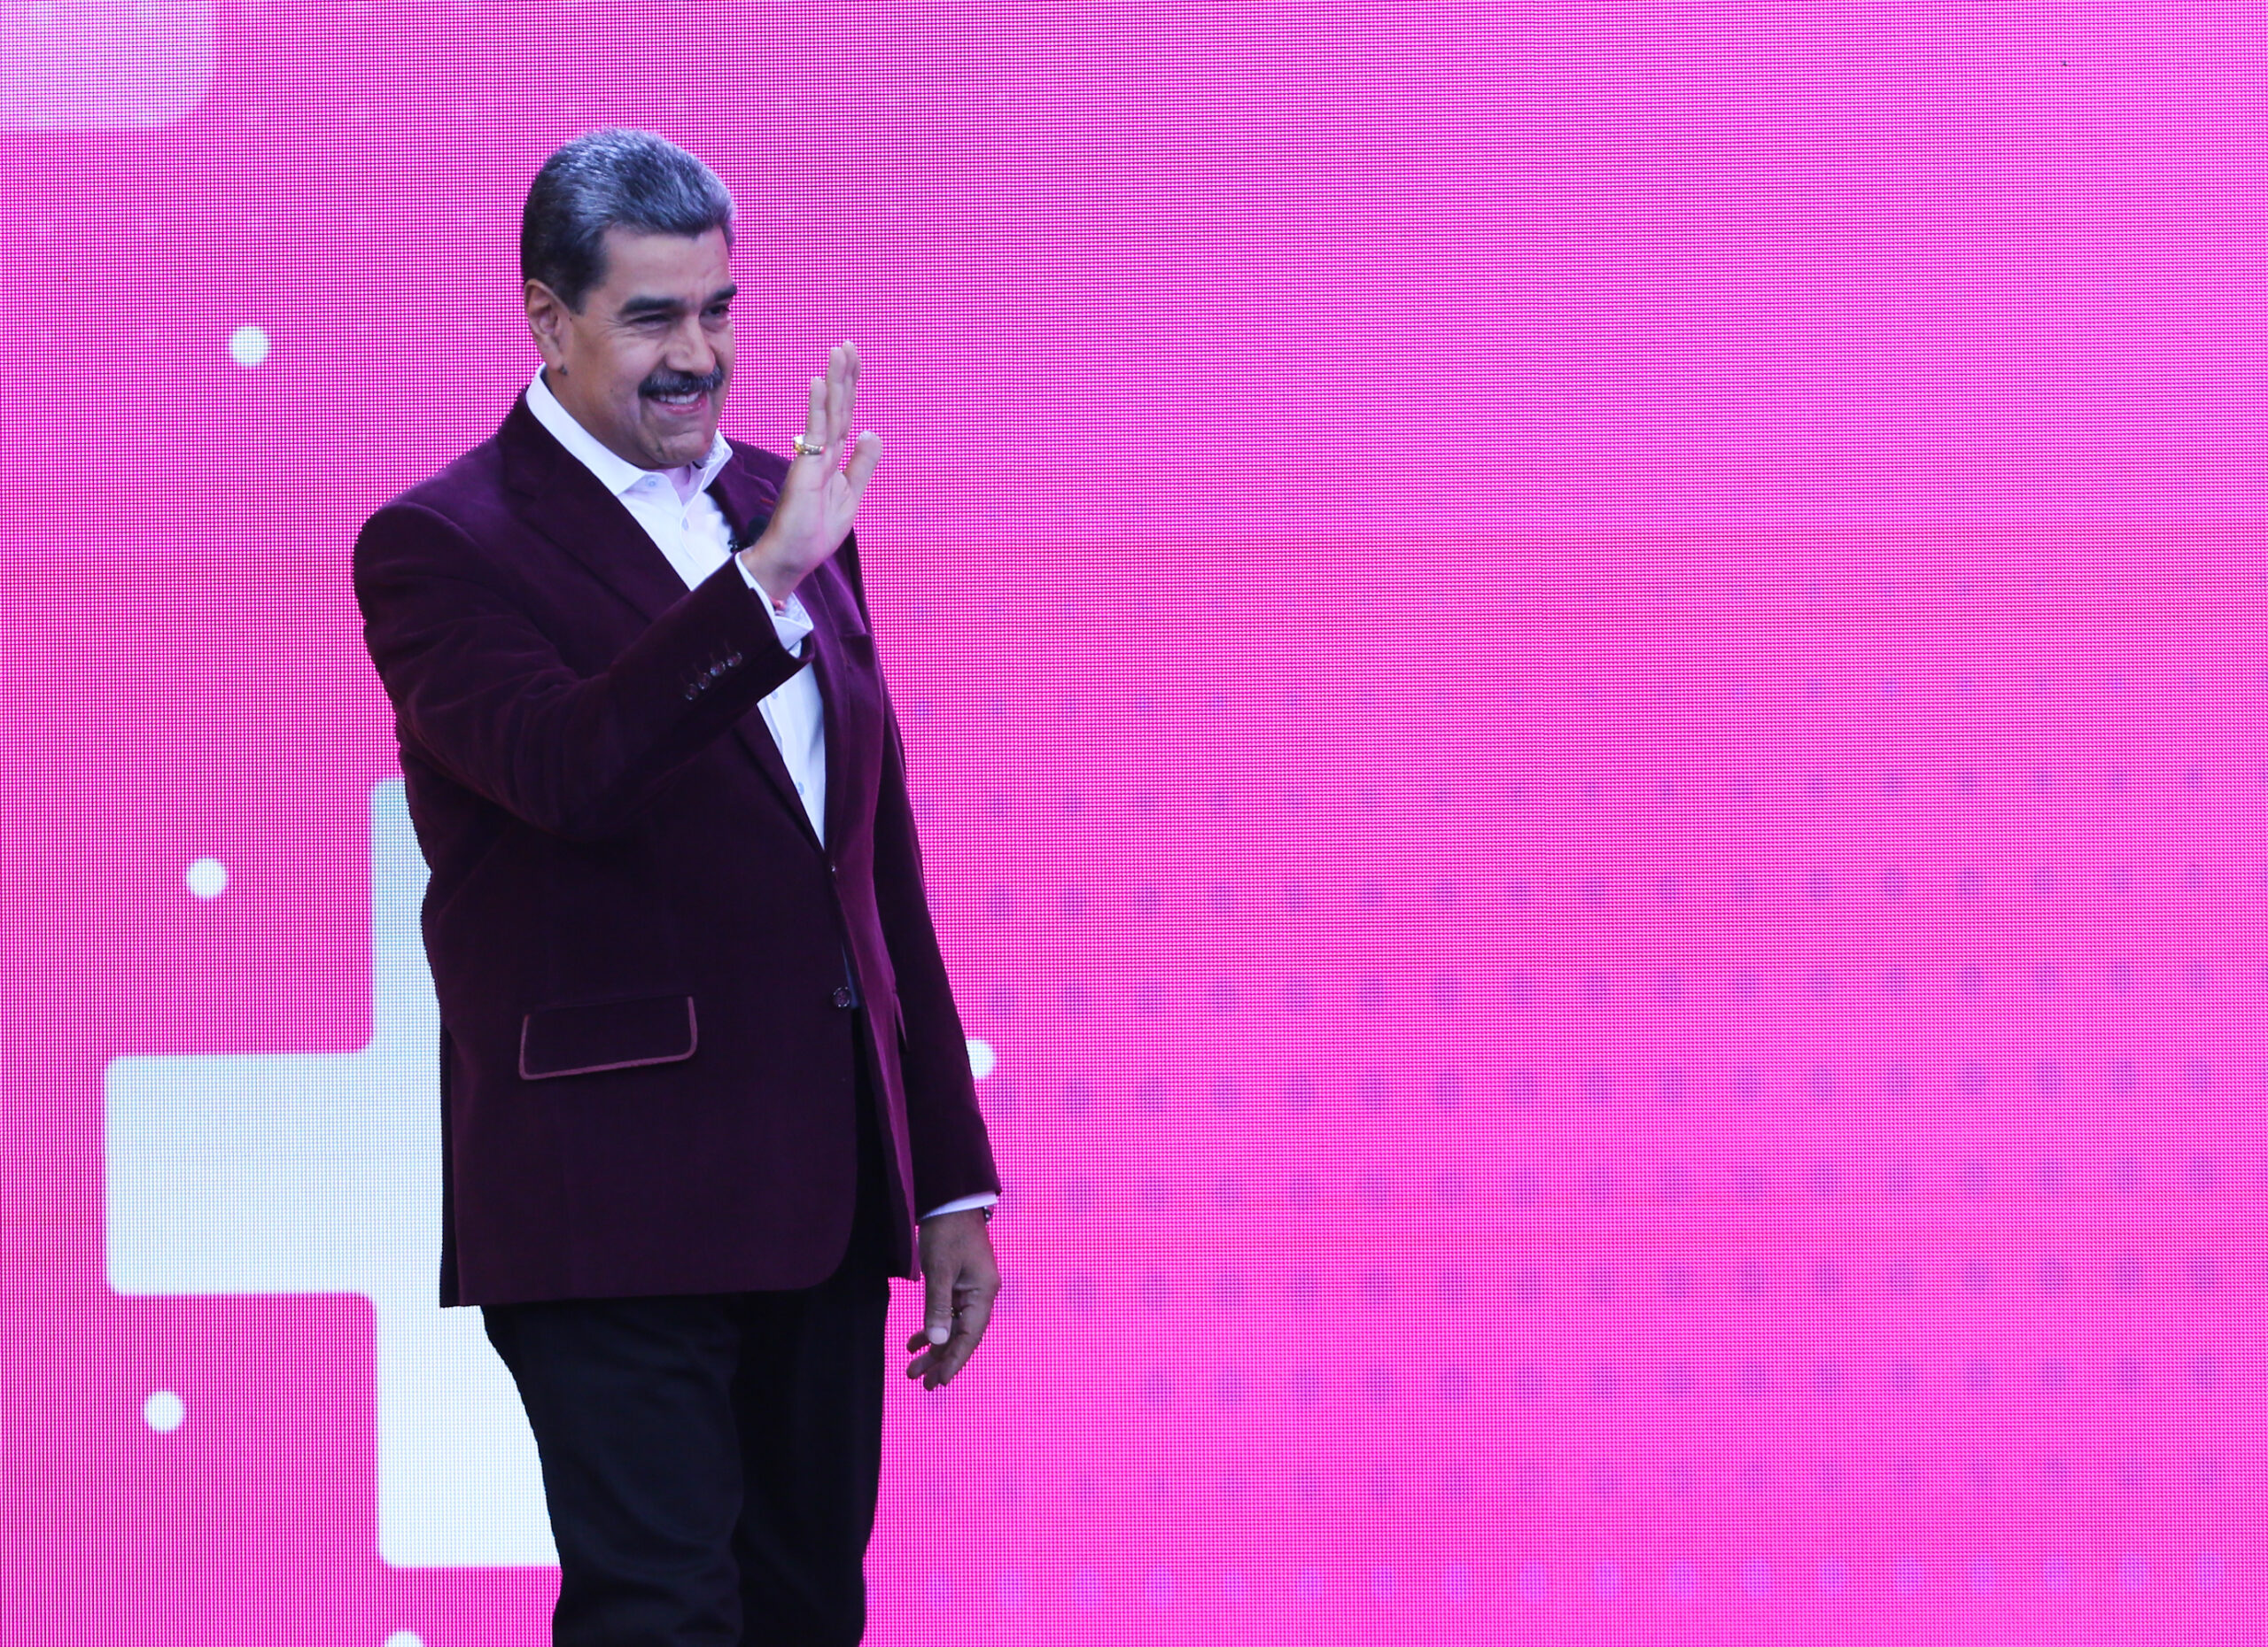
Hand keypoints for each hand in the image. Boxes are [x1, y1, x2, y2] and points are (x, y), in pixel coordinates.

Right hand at [737, 341, 882, 603]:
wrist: (791, 557)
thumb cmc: (814, 532)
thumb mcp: (850, 496)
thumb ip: (861, 465)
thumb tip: (872, 432)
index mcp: (835, 459)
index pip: (846, 416)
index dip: (851, 388)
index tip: (853, 360)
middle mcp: (823, 453)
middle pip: (839, 407)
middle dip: (844, 375)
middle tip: (847, 344)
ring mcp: (813, 458)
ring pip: (829, 413)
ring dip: (834, 381)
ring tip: (838, 351)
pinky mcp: (805, 468)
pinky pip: (815, 432)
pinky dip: (818, 407)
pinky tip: (821, 383)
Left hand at [905, 1208, 998, 1389]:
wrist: (950, 1200)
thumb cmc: (947, 1232)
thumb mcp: (939, 1270)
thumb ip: (937, 1306)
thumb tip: (938, 1341)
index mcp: (983, 1292)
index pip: (969, 1336)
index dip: (955, 1360)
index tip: (941, 1382)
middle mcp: (980, 1294)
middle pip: (962, 1336)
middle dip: (941, 1360)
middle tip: (923, 1384)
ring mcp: (969, 1289)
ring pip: (952, 1328)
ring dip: (933, 1348)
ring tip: (913, 1370)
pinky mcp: (957, 1283)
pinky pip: (946, 1313)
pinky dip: (931, 1328)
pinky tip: (913, 1343)